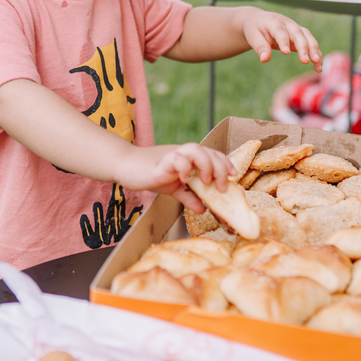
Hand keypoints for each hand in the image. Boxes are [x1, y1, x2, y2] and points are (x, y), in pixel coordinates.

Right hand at [116, 143, 238, 212]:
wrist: (126, 166)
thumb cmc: (150, 174)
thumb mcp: (173, 188)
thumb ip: (188, 196)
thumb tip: (202, 210)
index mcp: (189, 158)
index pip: (213, 155)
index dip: (225, 164)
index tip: (233, 176)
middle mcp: (184, 153)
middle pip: (209, 152)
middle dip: (220, 168)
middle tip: (221, 186)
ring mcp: (173, 155)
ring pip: (197, 150)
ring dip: (206, 165)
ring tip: (205, 181)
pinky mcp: (162, 161)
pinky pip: (178, 159)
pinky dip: (184, 168)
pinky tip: (183, 179)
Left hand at [241, 10, 322, 71]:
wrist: (260, 20)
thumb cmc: (255, 29)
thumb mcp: (253, 36)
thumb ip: (260, 47)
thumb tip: (265, 59)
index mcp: (274, 22)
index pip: (280, 31)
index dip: (283, 41)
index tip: (286, 52)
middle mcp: (288, 24)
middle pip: (298, 34)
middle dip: (303, 47)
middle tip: (306, 61)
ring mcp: (296, 29)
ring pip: (308, 37)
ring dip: (314, 50)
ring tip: (317, 63)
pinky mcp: (301, 36)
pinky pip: (311, 44)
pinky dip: (316, 54)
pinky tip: (318, 67)